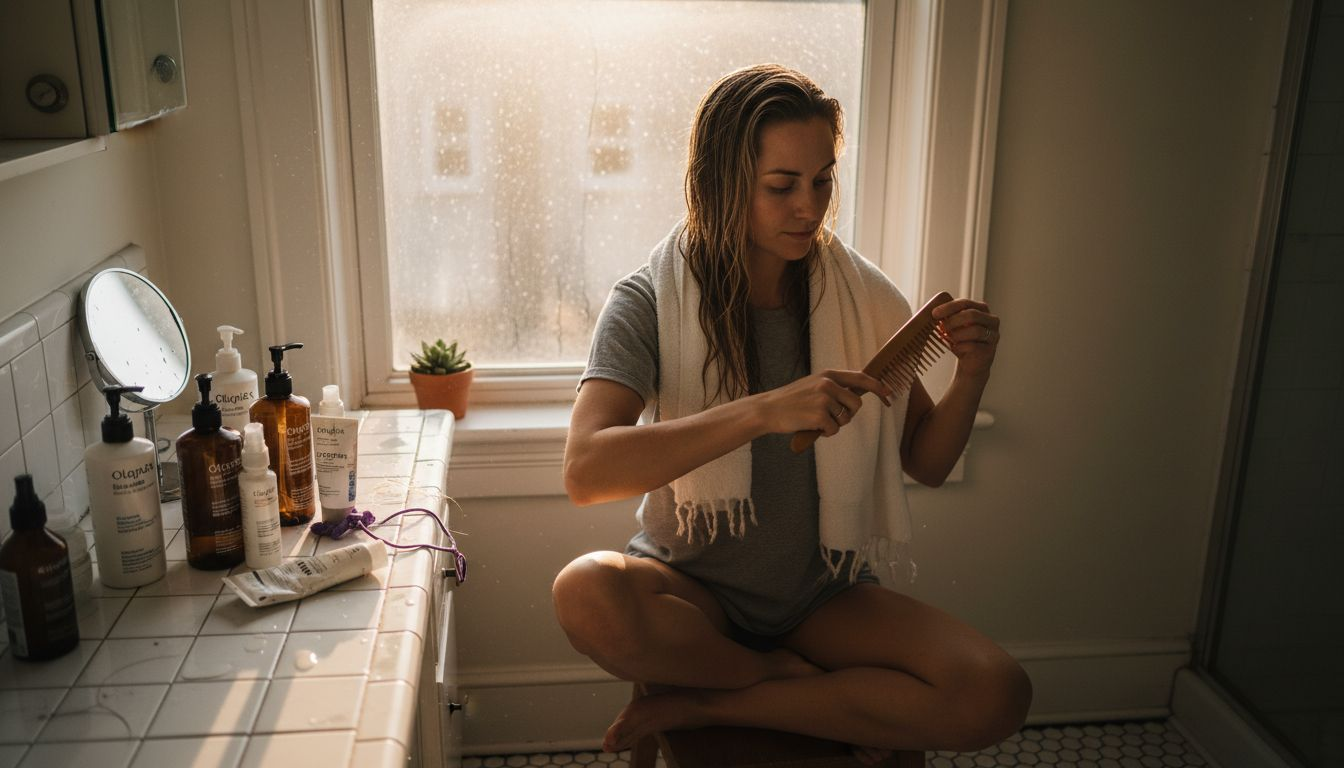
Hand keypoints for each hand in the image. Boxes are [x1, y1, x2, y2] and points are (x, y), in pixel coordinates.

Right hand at [755, 369, 892, 436]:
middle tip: (832, 418)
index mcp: (828, 375)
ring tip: (815, 420)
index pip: (861, 377)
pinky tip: (811, 427)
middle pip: (856, 404)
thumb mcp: (813, 385)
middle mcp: (828, 384)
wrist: (768, 409)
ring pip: (845, 419)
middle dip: (849, 414)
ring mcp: (823, 399)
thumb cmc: (791, 401)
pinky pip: (834, 430)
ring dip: (834, 425)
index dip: (878, 386)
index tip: (889, 393)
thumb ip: (833, 387)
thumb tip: (856, 394)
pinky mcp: (819, 415)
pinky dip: (825, 433)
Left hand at [932, 298, 999, 380]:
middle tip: (941, 328)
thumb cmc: (961, 341)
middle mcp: (991, 320)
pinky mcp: (990, 350)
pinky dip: (960, 347)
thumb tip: (933, 313)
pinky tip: (955, 348)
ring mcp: (993, 335)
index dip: (949, 307)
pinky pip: (974, 346)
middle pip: (972, 315)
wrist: (971, 363)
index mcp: (981, 309)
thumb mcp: (953, 326)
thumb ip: (947, 318)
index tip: (934, 313)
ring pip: (975, 330)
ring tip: (948, 338)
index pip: (965, 303)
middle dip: (953, 321)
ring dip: (957, 335)